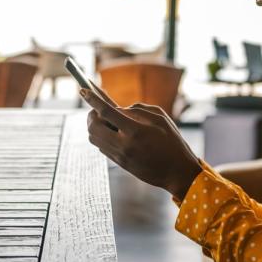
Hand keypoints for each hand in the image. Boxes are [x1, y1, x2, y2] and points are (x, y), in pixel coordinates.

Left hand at [81, 86, 201, 200]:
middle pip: (94, 127)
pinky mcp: (120, 164)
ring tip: (104, 119)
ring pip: (94, 138)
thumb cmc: (172, 142)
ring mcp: (120, 156)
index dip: (93, 99)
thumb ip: (137, 110)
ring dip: (94, 126)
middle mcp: (124, 145)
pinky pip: (101, 147)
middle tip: (96, 108)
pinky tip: (110, 131)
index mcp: (135, 131)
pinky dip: (101, 136)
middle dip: (91, 114)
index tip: (83, 89)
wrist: (177, 172)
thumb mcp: (160, 118)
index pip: (106, 112)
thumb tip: (118, 109)